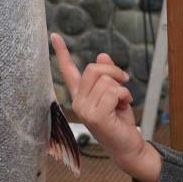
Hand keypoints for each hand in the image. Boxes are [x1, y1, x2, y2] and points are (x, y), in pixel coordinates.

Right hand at [51, 33, 161, 181]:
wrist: (128, 145)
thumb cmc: (120, 121)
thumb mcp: (115, 93)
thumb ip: (108, 75)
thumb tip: (102, 56)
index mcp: (81, 94)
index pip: (68, 70)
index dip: (61, 52)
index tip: (54, 36)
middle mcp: (78, 101)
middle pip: (94, 69)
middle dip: (114, 72)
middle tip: (124, 82)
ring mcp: (84, 109)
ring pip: (107, 81)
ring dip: (122, 89)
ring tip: (122, 103)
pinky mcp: (95, 116)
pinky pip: (113, 92)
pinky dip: (124, 96)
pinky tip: (123, 108)